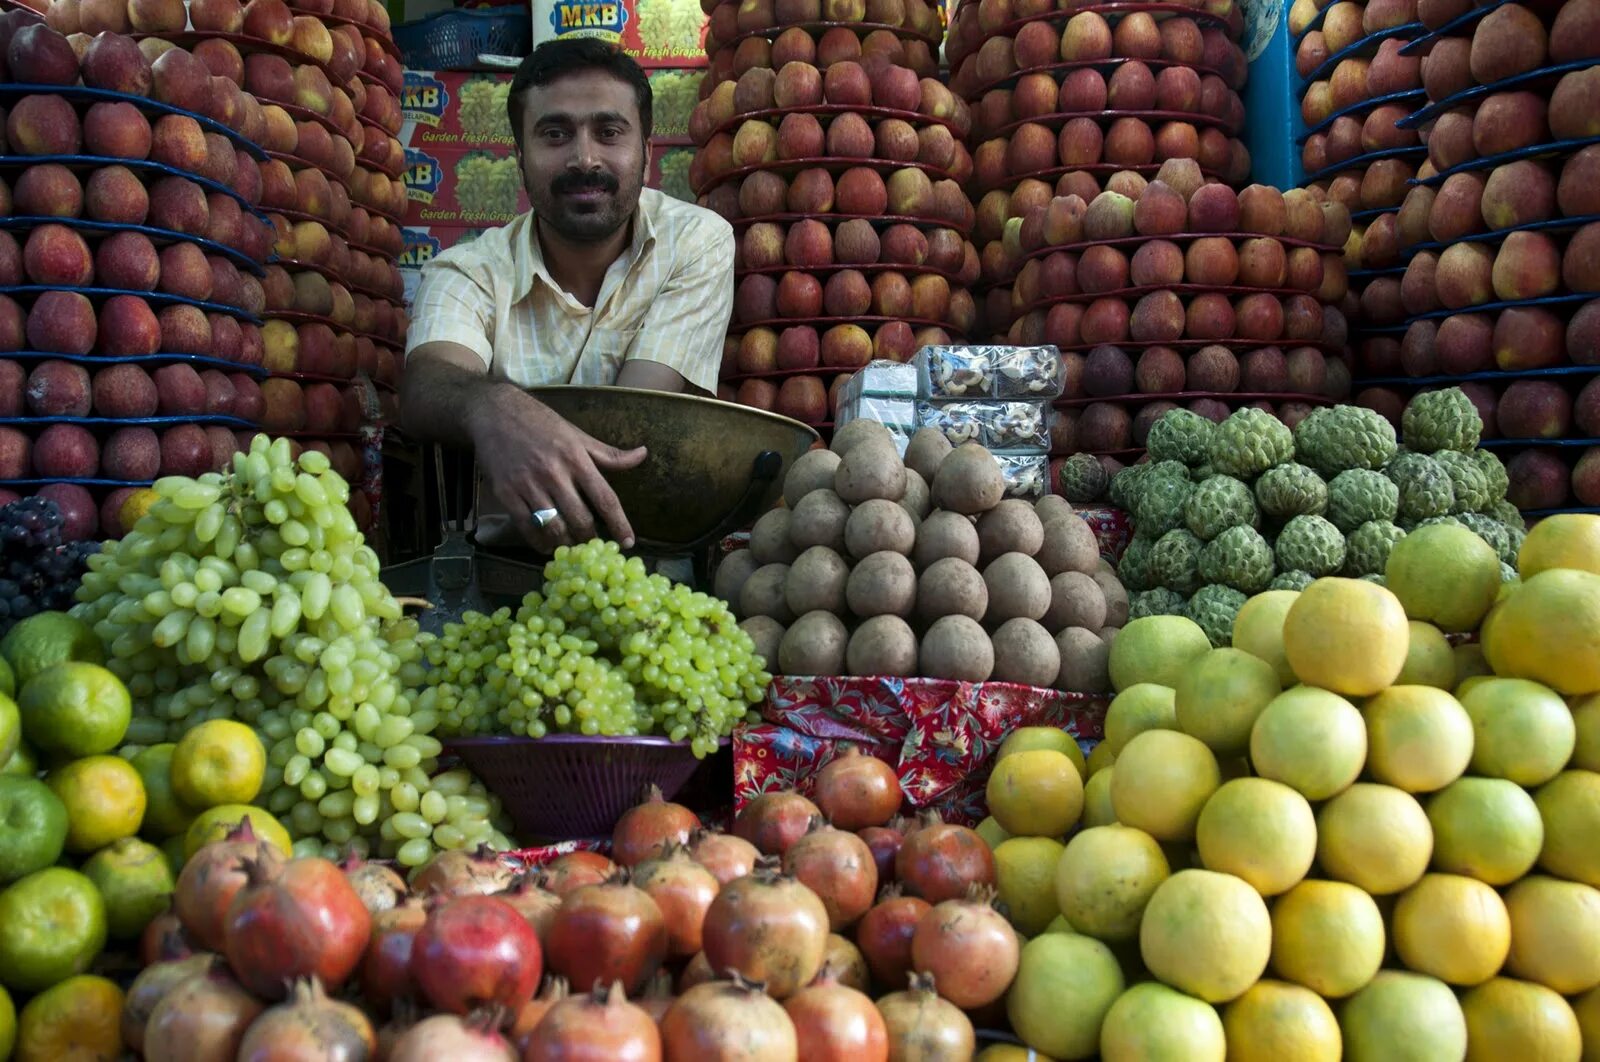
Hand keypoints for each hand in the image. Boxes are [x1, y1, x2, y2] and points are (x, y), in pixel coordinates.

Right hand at [470, 388, 646, 549]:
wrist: (494, 413)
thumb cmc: (540, 423)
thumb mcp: (577, 434)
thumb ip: (608, 453)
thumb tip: (642, 454)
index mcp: (576, 458)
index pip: (605, 498)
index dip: (619, 524)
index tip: (628, 543)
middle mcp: (554, 473)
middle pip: (581, 519)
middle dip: (591, 538)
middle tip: (594, 545)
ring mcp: (528, 485)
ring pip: (555, 528)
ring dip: (567, 543)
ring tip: (573, 546)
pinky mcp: (506, 494)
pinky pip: (527, 528)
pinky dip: (540, 542)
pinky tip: (548, 546)